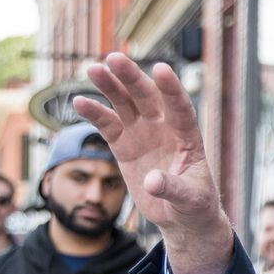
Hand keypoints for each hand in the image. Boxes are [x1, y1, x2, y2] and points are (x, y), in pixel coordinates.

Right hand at [76, 54, 231, 273]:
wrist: (180, 215)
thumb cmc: (194, 205)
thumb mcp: (190, 200)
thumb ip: (173, 188)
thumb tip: (151, 182)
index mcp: (188, 137)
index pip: (180, 108)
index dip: (171, 90)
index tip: (161, 70)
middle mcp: (164, 129)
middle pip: (147, 97)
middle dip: (132, 78)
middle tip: (114, 59)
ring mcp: (143, 134)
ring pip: (124, 104)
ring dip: (109, 86)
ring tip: (93, 68)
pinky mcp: (124, 145)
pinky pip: (107, 124)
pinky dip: (94, 113)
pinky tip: (79, 101)